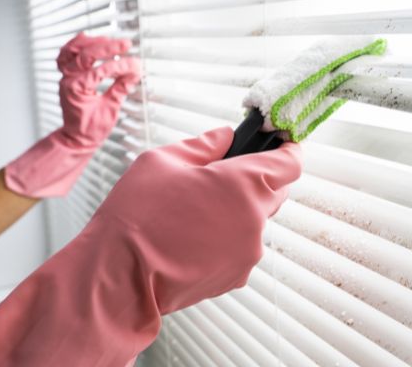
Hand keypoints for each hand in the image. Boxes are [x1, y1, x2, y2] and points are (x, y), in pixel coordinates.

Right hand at [0, 128, 301, 365]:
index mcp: (245, 183)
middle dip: (257, 181)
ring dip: (238, 213)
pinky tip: (193, 239)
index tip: (280, 145)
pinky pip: (241, 248)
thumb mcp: (163, 160)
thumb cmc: (137, 215)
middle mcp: (256, 218)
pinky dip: (227, 240)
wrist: (120, 276)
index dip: (286, 151)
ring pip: (256, 222)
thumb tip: (224, 136)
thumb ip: (204, 144)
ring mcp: (249, 251)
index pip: (290, 163)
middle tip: (220, 179)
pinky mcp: (238, 275)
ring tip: (196, 214)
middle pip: (275, 192)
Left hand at [56, 33, 139, 147]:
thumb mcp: (110, 111)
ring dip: (91, 42)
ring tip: (110, 39)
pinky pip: (67, 54)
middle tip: (127, 44)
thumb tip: (135, 72)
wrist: (76, 138)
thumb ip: (121, 89)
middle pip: (85, 54)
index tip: (137, 65)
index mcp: (76, 90)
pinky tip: (90, 38)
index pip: (100, 71)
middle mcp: (67, 80)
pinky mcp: (67, 75)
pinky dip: (77, 44)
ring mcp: (65, 76)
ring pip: (72, 50)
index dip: (120, 66)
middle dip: (108, 47)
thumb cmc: (91, 129)